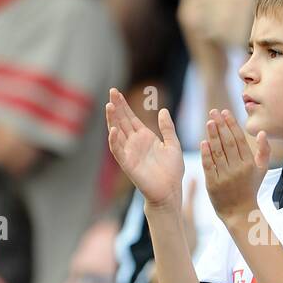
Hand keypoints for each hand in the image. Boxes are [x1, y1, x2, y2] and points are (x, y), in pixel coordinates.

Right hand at [106, 87, 184, 210]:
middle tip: (112, 91)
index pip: (130, 117)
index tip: (116, 92)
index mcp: (144, 137)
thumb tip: (162, 110)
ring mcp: (129, 153)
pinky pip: (118, 151)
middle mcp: (134, 143)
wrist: (170, 191)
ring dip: (112, 120)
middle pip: (122, 121)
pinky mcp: (128, 164)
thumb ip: (167, 128)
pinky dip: (114, 141)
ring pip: (117, 133)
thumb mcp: (173, 145)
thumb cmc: (172, 171)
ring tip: (109, 106)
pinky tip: (113, 130)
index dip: (123, 105)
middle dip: (116, 107)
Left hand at [202, 109, 269, 224]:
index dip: (231, 124)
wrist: (240, 212)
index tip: (225, 112)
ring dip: (212, 136)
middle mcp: (238, 169)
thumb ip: (264, 151)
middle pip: (228, 143)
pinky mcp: (213, 184)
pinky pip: (209, 166)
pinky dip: (206, 154)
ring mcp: (225, 177)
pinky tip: (203, 142)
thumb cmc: (250, 188)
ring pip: (218, 152)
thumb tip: (262, 133)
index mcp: (249, 163)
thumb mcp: (261, 170)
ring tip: (208, 122)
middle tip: (213, 112)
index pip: (239, 139)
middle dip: (220, 125)